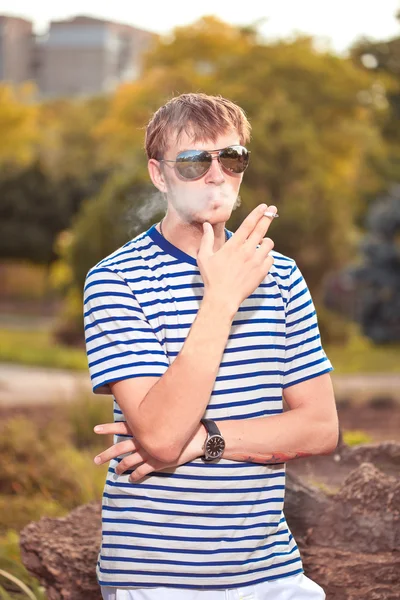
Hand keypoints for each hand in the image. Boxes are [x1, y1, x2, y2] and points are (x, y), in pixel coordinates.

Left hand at [93, 421, 205, 481]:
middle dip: (106, 454)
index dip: (108, 427)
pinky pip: (142, 472)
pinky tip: (131, 479)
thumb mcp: (166, 417)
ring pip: (129, 462)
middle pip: (120, 447)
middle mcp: (144, 440)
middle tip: (95, 460)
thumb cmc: (183, 423)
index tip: (95, 429)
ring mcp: (149, 452)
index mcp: (144, 428)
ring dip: (120, 468)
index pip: (122, 426)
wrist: (198, 437)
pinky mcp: (157, 463)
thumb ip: (155, 416)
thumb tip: (148, 410)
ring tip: (115, 472)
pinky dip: (135, 476)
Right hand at [197, 203, 276, 317]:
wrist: (223, 298)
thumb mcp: (204, 257)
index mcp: (233, 245)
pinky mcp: (262, 272)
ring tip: (261, 243)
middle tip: (272, 209)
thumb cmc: (211, 278)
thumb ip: (206, 239)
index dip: (257, 213)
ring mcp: (256, 261)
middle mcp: (246, 251)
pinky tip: (261, 259)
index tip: (264, 206)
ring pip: (268, 244)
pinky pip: (271, 259)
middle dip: (268, 217)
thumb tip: (206, 224)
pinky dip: (267, 257)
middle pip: (261, 229)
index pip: (248, 224)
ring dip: (266, 241)